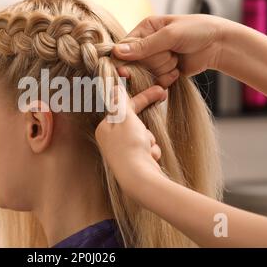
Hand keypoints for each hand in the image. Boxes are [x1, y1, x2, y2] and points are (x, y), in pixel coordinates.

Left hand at [95, 85, 166, 202]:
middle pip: (135, 123)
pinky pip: (147, 149)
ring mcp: (122, 152)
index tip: (161, 91)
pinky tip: (149, 159)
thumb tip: (114, 87)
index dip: (144, 98)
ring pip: (144, 136)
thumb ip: (121, 101)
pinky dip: (151, 152)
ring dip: (150, 140)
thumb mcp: (126, 118)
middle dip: (146, 130)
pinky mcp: (133, 162)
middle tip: (149, 138)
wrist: (139, 179)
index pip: (125, 107)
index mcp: (105, 128)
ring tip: (146, 150)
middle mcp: (111, 141)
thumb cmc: (131, 146)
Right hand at [113, 14, 229, 85]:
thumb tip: (117, 52)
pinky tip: (177, 72)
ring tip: (177, 60)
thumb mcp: (170, 35)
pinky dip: (167, 80)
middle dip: (154, 62)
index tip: (126, 71)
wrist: (219, 45)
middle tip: (171, 54)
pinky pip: (156, 82)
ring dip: (163, 70)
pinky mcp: (163, 72)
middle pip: (135, 64)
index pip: (125, 47)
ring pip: (146, 75)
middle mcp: (146, 45)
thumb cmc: (197, 31)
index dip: (127, 59)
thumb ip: (144, 46)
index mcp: (144, 29)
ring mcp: (155, 60)